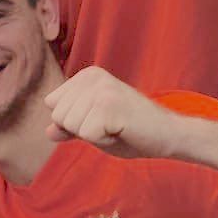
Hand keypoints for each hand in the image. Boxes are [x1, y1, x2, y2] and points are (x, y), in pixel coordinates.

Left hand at [44, 66, 182, 157]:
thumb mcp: (95, 127)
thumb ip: (70, 127)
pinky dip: (103, 141)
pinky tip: (123, 131)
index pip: (52, 105)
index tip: (102, 120)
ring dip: (93, 135)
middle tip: (112, 125)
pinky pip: (86, 135)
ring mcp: (101, 89)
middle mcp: (92, 76)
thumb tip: (48, 131)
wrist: (170, 135)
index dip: (75, 122)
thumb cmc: (133, 132)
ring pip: (70, 125)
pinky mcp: (109, 105)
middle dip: (82, 130)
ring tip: (117, 127)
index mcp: (86, 76)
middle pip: (58, 115)